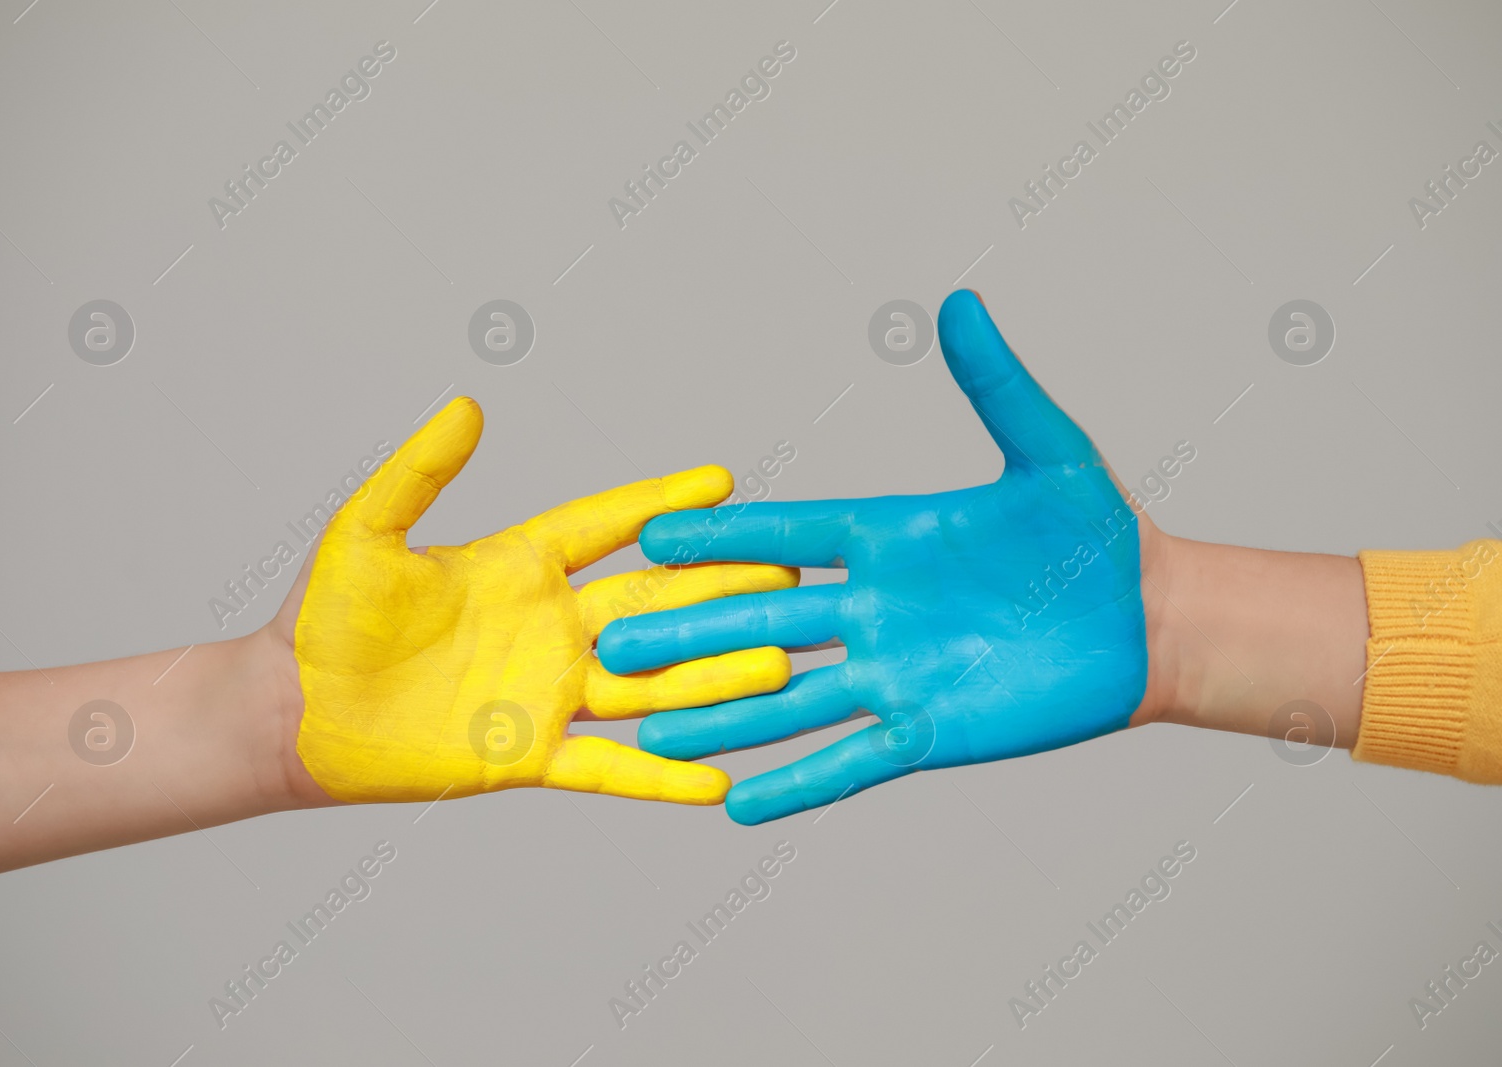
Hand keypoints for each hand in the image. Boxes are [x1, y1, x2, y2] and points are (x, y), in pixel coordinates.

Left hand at [272, 397, 796, 805]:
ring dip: (711, 677)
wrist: (294, 711)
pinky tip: (716, 777)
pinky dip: (661, 775)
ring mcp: (546, 691)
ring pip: (648, 682)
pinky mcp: (529, 753)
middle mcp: (548, 626)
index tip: (725, 482)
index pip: (609, 528)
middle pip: (652, 602)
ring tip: (779, 666)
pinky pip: (609, 765)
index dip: (664, 505)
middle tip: (789, 577)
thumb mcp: (368, 530)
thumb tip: (467, 405)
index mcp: (518, 565)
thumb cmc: (325, 616)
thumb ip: (420, 472)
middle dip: (719, 590)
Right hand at [598, 290, 1161, 823]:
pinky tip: (738, 803)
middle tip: (614, 638)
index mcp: (887, 536)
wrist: (1149, 623)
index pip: (786, 535)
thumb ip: (996, 385)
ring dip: (720, 716)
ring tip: (649, 728)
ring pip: (787, 699)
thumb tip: (960, 304)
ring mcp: (894, 673)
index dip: (721, 537)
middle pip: (761, 621)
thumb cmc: (1099, 531)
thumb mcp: (1048, 453)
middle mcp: (873, 607)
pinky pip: (848, 760)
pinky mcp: (927, 730)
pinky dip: (796, 783)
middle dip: (688, 630)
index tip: (650, 533)